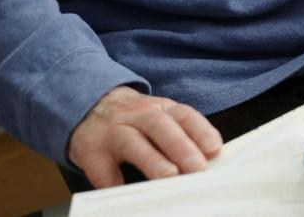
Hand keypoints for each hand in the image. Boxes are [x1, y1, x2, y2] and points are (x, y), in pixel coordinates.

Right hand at [68, 86, 222, 187]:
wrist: (90, 107)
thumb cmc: (135, 120)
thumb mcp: (160, 118)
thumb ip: (182, 134)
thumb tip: (210, 162)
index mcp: (159, 109)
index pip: (183, 116)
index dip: (200, 131)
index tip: (214, 149)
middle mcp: (137, 117)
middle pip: (160, 126)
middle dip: (180, 146)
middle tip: (197, 167)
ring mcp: (113, 133)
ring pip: (132, 142)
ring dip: (152, 160)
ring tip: (169, 176)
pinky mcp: (92, 153)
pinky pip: (103, 170)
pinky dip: (115, 183)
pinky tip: (128, 196)